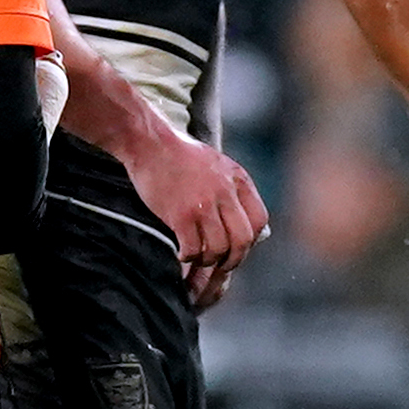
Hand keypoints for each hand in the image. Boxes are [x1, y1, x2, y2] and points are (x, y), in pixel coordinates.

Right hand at [116, 118, 268, 304]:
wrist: (150, 143)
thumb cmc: (181, 156)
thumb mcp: (218, 165)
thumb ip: (232, 189)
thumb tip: (243, 222)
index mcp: (238, 180)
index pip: (259, 220)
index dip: (251, 239)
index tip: (238, 246)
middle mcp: (226, 193)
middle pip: (243, 240)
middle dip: (234, 259)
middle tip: (222, 265)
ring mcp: (204, 205)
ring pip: (219, 248)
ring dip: (209, 260)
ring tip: (198, 258)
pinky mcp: (181, 215)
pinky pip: (193, 249)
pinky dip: (189, 257)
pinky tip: (182, 254)